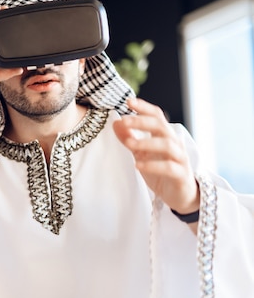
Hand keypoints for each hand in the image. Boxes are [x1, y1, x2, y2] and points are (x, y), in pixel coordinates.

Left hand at [112, 98, 199, 214]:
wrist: (180, 195)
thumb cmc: (161, 172)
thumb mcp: (141, 154)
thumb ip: (130, 139)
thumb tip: (116, 123)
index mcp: (164, 136)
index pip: (157, 116)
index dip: (144, 108)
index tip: (128, 101)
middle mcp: (174, 144)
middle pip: (161, 126)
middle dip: (143, 122)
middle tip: (125, 120)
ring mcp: (180, 159)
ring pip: (167, 145)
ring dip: (147, 142)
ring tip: (129, 143)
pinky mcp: (181, 175)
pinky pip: (169, 168)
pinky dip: (153, 165)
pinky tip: (138, 165)